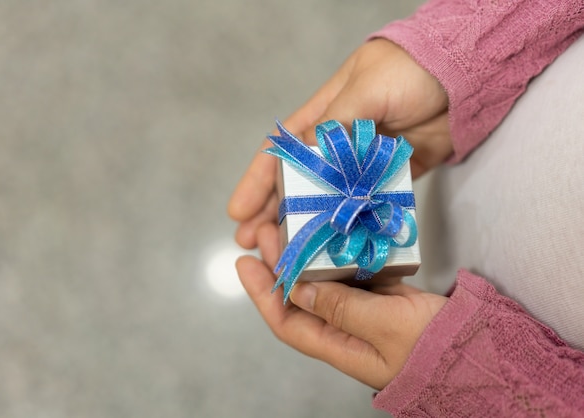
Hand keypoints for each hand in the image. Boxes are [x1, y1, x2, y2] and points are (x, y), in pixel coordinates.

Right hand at [228, 38, 451, 251]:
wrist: (462, 77)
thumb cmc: (408, 69)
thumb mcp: (365, 89)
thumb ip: (336, 124)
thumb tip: (308, 159)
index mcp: (321, 119)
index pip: (279, 154)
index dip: (256, 183)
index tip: (238, 212)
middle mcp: (337, 146)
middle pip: (298, 185)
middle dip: (274, 214)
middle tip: (255, 243)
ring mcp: (363, 166)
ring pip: (329, 201)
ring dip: (310, 227)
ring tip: (290, 253)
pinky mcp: (390, 179)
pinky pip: (367, 206)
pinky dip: (353, 225)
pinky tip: (340, 245)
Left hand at [236, 223, 446, 389]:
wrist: (482, 352)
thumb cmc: (436, 347)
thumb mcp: (385, 327)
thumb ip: (340, 307)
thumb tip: (298, 288)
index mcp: (340, 347)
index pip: (286, 320)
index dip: (263, 293)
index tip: (245, 262)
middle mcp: (346, 332)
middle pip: (301, 298)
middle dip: (281, 266)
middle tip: (269, 232)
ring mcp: (366, 315)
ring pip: (325, 283)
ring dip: (310, 257)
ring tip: (296, 227)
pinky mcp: (385, 300)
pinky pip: (354, 276)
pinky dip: (343, 256)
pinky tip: (337, 235)